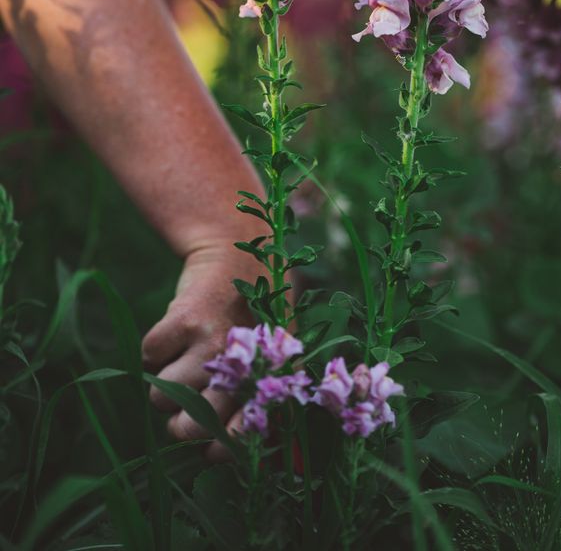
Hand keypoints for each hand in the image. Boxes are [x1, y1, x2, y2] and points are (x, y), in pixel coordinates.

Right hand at [141, 242, 259, 454]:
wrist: (236, 249)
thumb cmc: (252, 308)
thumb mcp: (270, 348)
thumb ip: (256, 397)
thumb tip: (222, 451)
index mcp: (267, 374)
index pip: (240, 435)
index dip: (217, 447)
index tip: (206, 444)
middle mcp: (243, 362)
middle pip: (190, 427)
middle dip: (178, 422)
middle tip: (185, 399)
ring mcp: (212, 340)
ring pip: (162, 395)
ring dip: (163, 381)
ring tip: (184, 356)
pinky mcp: (183, 319)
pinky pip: (149, 357)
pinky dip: (155, 347)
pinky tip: (177, 330)